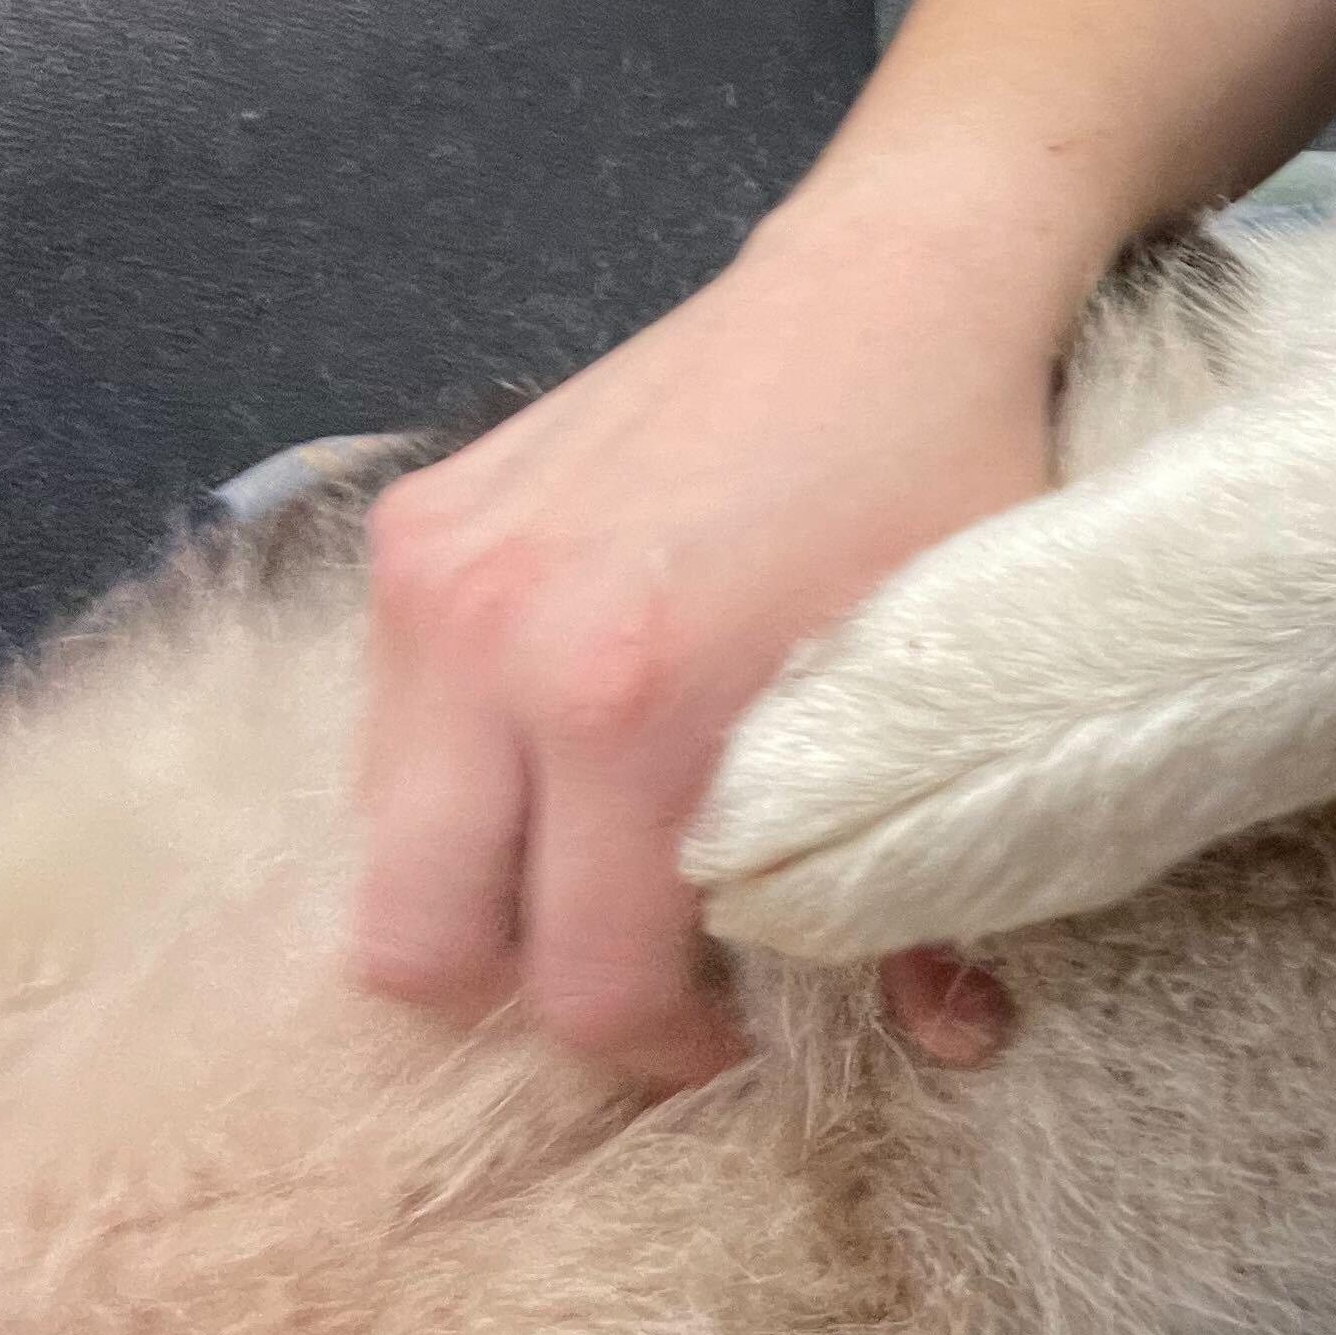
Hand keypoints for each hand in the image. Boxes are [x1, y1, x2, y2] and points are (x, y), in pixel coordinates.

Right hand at [348, 191, 1071, 1089]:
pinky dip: (467, 759)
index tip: (724, 1028)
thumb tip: (946, 1036)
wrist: (888, 287)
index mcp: (631, 708)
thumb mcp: (955, 696)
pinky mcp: (412, 522)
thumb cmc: (947, 485)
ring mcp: (432, 578)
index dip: (660, 1046)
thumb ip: (926, 883)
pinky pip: (392, 715)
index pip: (584, 986)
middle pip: (413, 944)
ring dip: (480, 872)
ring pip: (380, 836)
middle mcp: (493, 645)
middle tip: (636, 959)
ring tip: (608, 844)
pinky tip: (581, 726)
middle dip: (521, 988)